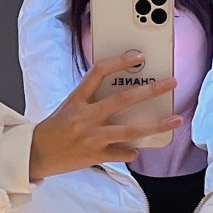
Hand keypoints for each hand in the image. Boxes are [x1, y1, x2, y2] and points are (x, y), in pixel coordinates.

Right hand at [28, 53, 179, 179]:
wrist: (36, 154)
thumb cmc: (55, 128)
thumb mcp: (70, 106)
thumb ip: (93, 99)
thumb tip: (125, 95)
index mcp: (77, 99)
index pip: (99, 72)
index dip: (120, 61)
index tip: (139, 56)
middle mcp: (86, 117)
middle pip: (123, 100)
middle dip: (151, 90)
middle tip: (171, 83)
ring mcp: (92, 137)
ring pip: (131, 130)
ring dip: (156, 124)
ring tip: (176, 120)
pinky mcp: (95, 156)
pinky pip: (122, 153)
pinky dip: (131, 151)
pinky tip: (135, 150)